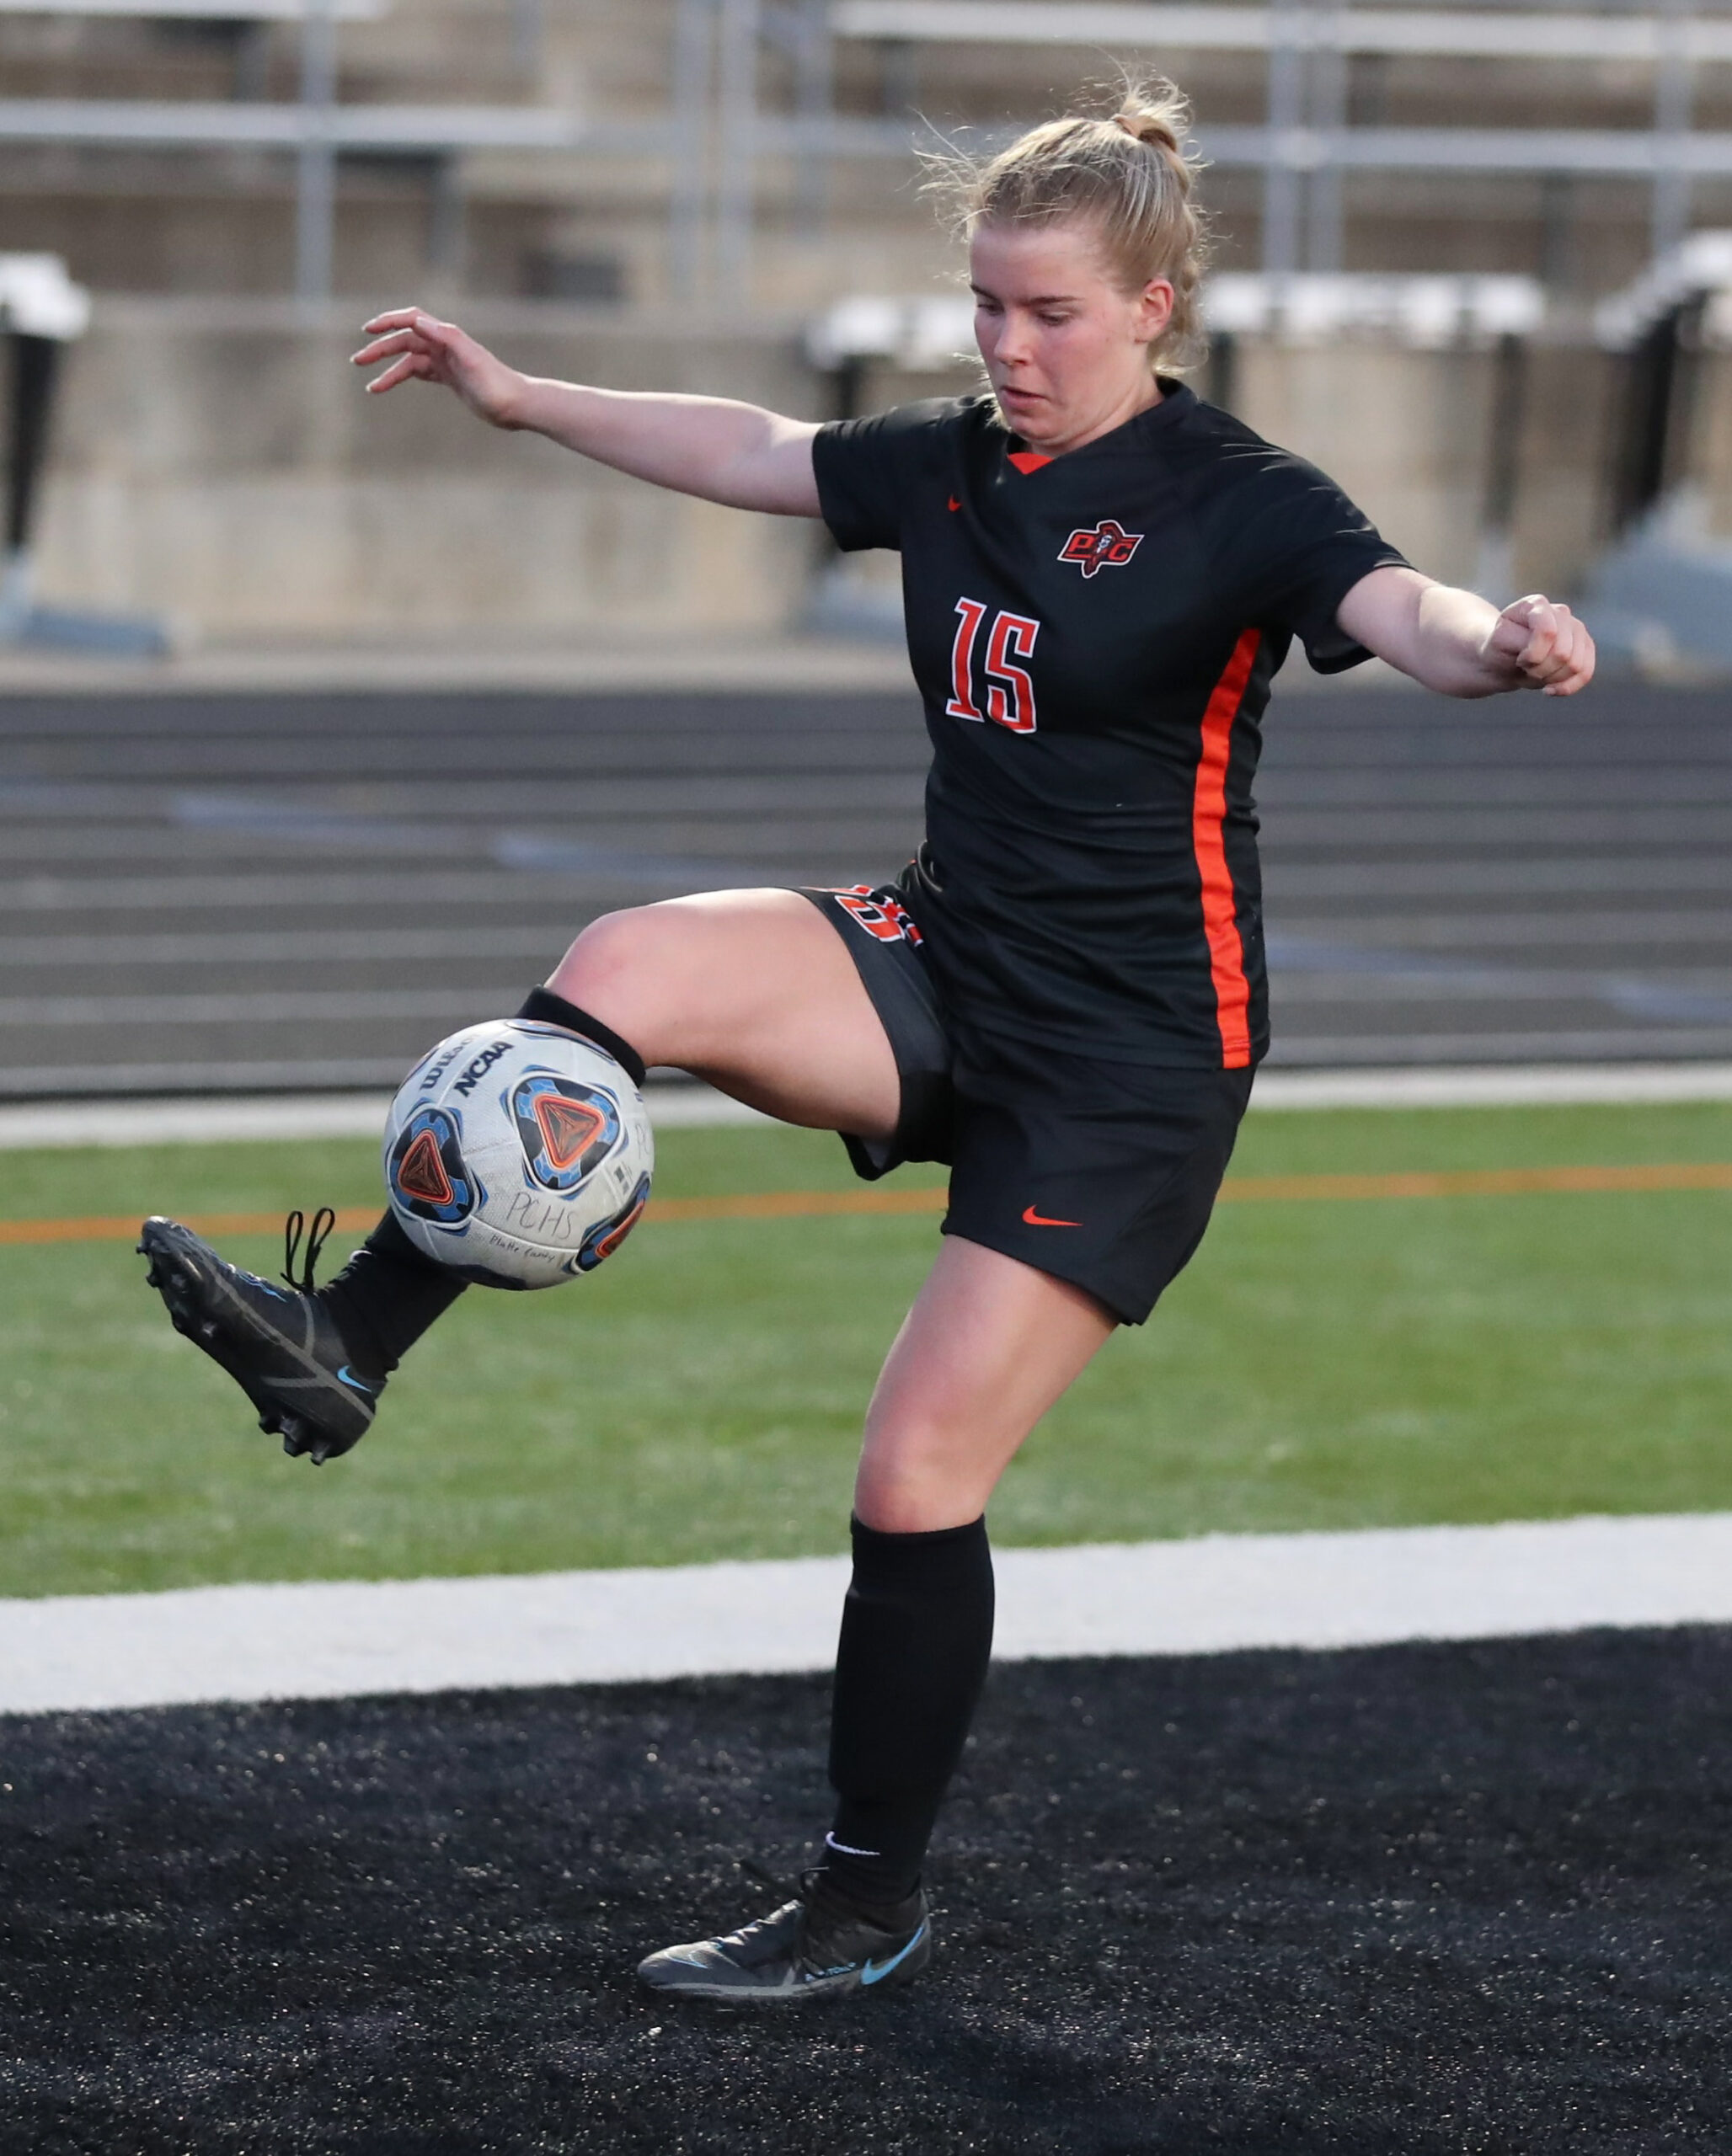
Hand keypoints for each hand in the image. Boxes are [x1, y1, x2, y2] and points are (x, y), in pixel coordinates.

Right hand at [350, 308, 524, 427]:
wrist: (517, 405)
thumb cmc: (497, 384)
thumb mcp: (471, 359)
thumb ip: (447, 337)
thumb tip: (418, 321)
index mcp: (447, 337)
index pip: (412, 320)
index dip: (388, 321)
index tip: (368, 330)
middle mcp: (444, 345)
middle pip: (404, 341)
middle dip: (380, 349)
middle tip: (357, 361)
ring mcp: (445, 362)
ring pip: (408, 360)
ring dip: (387, 370)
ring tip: (370, 388)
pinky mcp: (449, 378)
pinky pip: (418, 373)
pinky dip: (400, 378)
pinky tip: (386, 387)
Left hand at [1485, 594, 1595, 696]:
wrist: (1505, 660)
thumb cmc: (1501, 649)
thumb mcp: (1499, 643)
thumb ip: (1522, 639)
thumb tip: (1550, 637)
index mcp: (1536, 605)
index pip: (1548, 632)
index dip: (1532, 655)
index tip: (1519, 659)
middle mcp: (1561, 612)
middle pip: (1563, 652)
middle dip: (1540, 669)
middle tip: (1526, 667)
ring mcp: (1576, 628)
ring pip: (1575, 665)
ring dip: (1551, 678)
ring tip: (1536, 672)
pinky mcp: (1586, 647)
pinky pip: (1585, 673)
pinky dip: (1566, 687)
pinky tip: (1550, 689)